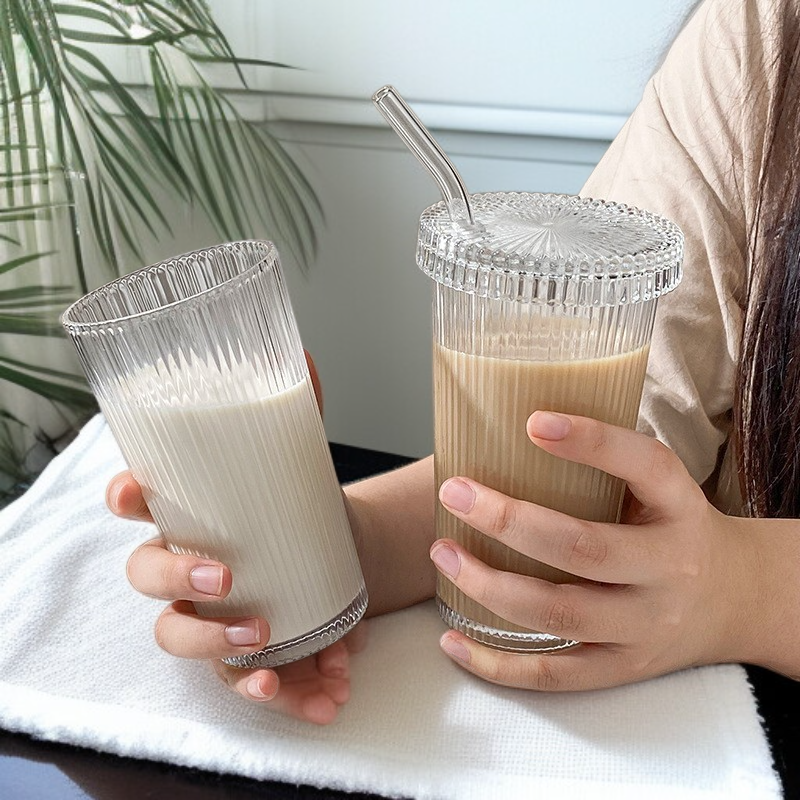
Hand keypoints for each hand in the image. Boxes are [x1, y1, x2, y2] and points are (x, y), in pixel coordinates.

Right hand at [105, 350, 364, 723]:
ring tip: (268, 648)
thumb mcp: (299, 463)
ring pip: (181, 637)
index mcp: (188, 513)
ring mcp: (210, 613)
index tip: (134, 491)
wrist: (341, 551)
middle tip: (226, 577)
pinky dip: (279, 689)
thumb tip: (302, 360)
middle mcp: (184, 566)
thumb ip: (297, 416)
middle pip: (147, 578)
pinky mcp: (246, 652)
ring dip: (216, 649)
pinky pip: (243, 680)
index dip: (125, 497)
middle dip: (175, 579)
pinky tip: (318, 693)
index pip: (136, 503)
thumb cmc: (301, 506)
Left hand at [430, 410, 754, 690]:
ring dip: (489, 586)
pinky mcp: (624, 667)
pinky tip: (452, 640)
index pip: (645, 465)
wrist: (735, 601)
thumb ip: (608, 463)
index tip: (533, 421)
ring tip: (443, 554)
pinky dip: (498, 664)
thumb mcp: (662, 488)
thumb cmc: (673, 529)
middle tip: (455, 492)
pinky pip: (555, 675)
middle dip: (508, 521)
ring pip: (560, 612)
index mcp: (680, 507)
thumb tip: (513, 427)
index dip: (592, 441)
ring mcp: (646, 625)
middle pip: (583, 547)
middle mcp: (670, 567)